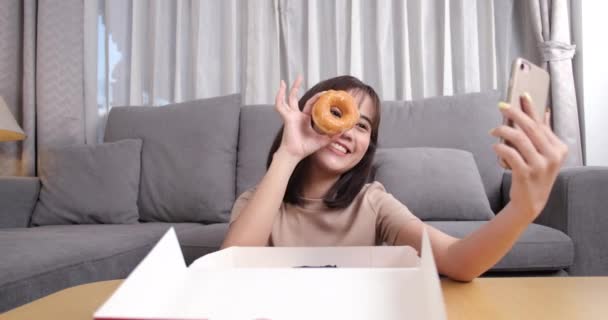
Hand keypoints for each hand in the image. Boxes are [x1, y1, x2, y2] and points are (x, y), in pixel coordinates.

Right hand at [274, 75, 339, 161]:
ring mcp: (291, 116)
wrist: (295, 154)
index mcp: (304, 119)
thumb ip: (332, 135)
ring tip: (285, 81)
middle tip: (300, 77)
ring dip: (286, 90)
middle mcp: (297, 115)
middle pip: (296, 98)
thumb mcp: (322, 140)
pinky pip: (280, 106)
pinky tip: (280, 89)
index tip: (325, 92)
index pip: (311, 104)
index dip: (317, 97)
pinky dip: (279, 98)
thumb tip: (344, 130)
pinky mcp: (287, 117)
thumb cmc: (305, 148)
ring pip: (287, 99)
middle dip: (297, 87)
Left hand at [490, 93, 568, 218]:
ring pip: (518, 138)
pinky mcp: (525, 173)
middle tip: (502, 106)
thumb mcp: (545, 155)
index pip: (542, 123)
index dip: (530, 108)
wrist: (530, 202)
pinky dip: (500, 147)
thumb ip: (544, 135)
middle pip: (530, 127)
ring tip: (494, 131)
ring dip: (503, 131)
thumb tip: (544, 112)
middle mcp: (552, 155)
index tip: (521, 95)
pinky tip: (495, 147)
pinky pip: (510, 153)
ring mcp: (540, 165)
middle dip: (514, 114)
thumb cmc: (534, 174)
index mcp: (559, 148)